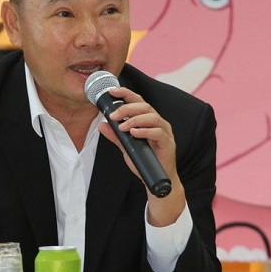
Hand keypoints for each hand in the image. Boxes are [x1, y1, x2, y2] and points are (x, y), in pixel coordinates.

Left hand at [97, 86, 185, 225]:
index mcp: (148, 120)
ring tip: (123, 126)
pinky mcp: (168, 143)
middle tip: (114, 115)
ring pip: (152, 117)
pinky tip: (134, 133)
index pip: (138, 101)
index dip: (126, 94)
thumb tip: (101, 125)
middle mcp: (158, 122)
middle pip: (145, 106)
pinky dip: (145, 131)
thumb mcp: (126, 147)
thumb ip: (116, 136)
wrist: (156, 180)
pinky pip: (158, 133)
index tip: (112, 91)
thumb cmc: (144, 161)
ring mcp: (164, 132)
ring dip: (135, 119)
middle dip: (128, 108)